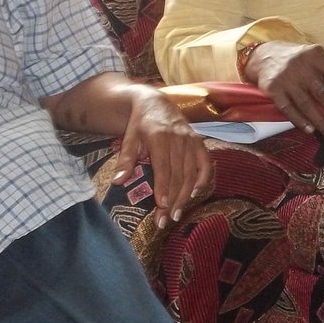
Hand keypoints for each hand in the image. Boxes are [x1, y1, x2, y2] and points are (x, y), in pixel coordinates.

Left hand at [107, 86, 213, 228]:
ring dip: (186, 195)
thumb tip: (118, 181)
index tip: (162, 206)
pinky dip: (203, 179)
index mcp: (159, 137)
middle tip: (166, 220)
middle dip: (173, 199)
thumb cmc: (140, 124)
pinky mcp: (199, 141)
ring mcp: (191, 139)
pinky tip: (195, 193)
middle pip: (178, 174)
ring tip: (177, 214)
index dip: (164, 187)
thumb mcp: (129, 138)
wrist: (156, 102)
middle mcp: (178, 138)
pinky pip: (205, 163)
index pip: (163, 167)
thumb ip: (125, 160)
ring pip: (191, 172)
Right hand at [244, 41, 323, 138]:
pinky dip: (300, 120)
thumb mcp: (318, 62)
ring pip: (306, 104)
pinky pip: (288, 108)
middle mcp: (300, 64)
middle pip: (322, 93)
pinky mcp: (272, 88)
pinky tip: (310, 130)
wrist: (267, 57)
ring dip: (320, 121)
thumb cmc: (300, 62)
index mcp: (316, 55)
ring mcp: (285, 77)